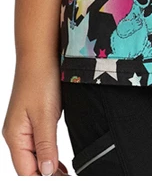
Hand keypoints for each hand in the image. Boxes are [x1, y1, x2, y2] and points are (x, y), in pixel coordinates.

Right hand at [2, 57, 69, 175]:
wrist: (40, 54)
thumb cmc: (40, 80)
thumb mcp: (45, 115)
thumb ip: (46, 145)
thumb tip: (46, 173)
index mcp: (15, 137)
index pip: (26, 172)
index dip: (43, 180)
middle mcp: (16, 135)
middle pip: (29, 167)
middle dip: (46, 176)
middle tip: (67, 178)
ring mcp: (23, 128)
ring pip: (34, 157)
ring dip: (48, 168)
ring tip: (66, 175)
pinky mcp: (32, 120)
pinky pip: (38, 145)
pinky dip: (48, 155)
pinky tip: (59, 162)